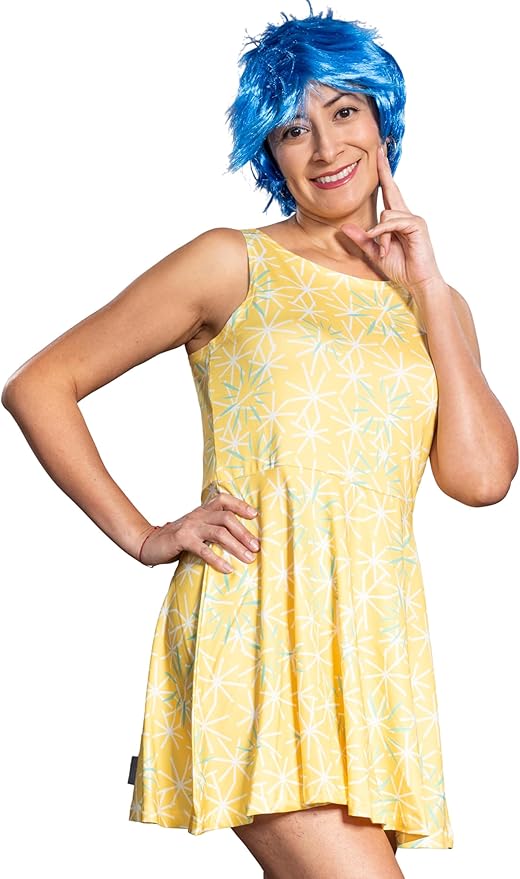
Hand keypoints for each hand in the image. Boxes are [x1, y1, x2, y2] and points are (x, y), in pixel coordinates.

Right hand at [137, 492, 260, 572]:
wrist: (149, 543)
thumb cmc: (177, 540)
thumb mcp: (196, 529)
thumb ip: (212, 530)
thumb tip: (239, 542)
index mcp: (203, 511)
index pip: (224, 500)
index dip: (240, 505)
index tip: (255, 515)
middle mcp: (198, 515)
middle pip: (226, 518)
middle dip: (244, 533)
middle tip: (256, 547)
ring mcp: (190, 527)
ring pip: (219, 532)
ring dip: (236, 546)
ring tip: (248, 558)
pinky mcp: (182, 539)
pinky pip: (204, 549)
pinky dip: (217, 559)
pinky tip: (227, 568)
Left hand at [340, 145, 445, 297]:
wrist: (418, 281)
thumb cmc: (401, 267)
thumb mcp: (374, 252)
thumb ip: (361, 239)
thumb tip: (344, 227)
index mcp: (397, 220)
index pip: (389, 192)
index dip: (384, 174)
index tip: (379, 156)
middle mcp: (406, 215)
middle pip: (392, 189)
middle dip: (384, 170)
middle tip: (379, 148)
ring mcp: (413, 219)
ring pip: (386, 214)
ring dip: (379, 235)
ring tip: (384, 251)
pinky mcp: (417, 226)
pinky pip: (392, 222)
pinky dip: (383, 234)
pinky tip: (384, 246)